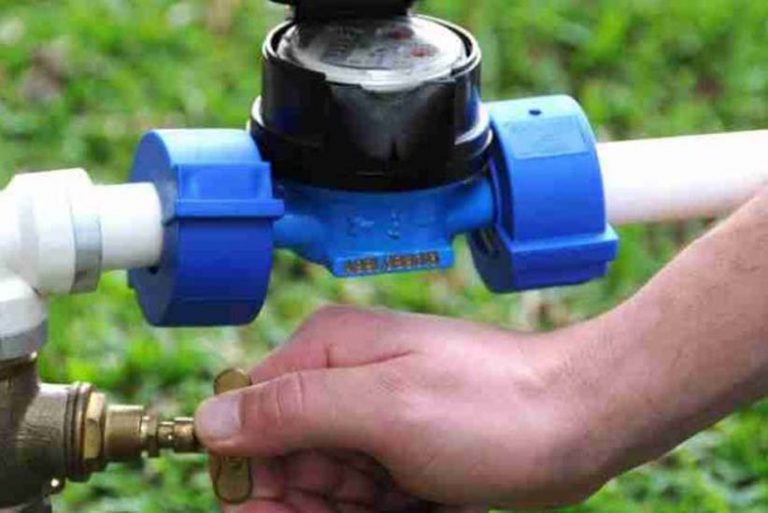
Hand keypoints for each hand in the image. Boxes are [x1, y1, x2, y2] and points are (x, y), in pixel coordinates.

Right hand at [196, 306, 611, 511]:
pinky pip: (359, 496)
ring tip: (404, 500)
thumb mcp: (385, 407)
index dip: (250, 473)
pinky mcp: (396, 451)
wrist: (579, 420)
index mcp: (326, 351)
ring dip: (344, 510)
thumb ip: (292, 409)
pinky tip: (419, 504)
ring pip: (320, 487)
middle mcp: (341, 379)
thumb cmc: (493, 406)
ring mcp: (370, 418)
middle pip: (281, 460)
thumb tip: (209, 420)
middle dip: (305, 503)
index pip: (245, 417)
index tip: (278, 512)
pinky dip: (375, 512)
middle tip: (364, 508)